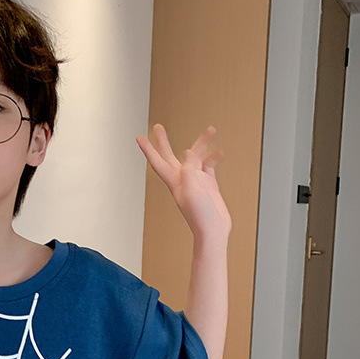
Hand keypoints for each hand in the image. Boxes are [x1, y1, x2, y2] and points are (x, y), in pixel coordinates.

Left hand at [137, 124, 230, 241]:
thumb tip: (188, 152)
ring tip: (211, 130)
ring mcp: (196, 182)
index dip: (148, 149)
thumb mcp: (193, 190)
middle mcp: (183, 180)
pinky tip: (219, 152)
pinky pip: (209, 167)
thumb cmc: (201, 216)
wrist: (213, 231)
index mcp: (174, 182)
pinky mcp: (208, 186)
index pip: (157, 161)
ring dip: (202, 144)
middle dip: (163, 141)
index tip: (140, 137)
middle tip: (158, 126)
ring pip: (195, 157)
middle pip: (170, 156)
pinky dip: (213, 157)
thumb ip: (189, 170)